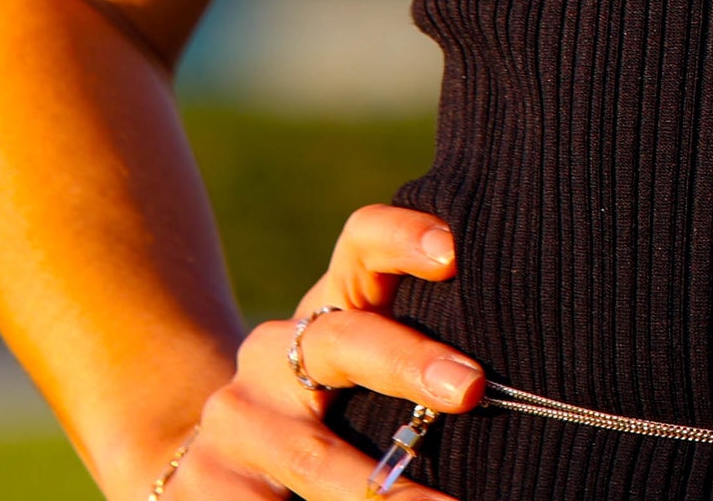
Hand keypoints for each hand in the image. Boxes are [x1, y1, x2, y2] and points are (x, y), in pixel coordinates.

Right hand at [153, 204, 483, 498]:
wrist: (206, 468)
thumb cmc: (323, 417)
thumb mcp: (361, 376)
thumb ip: (421, 356)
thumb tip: (511, 374)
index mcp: (326, 311)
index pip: (361, 246)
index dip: (401, 237)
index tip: (454, 250)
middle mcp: (275, 353)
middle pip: (342, 341)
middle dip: (408, 363)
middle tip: (471, 388)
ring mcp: (235, 419)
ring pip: (312, 455)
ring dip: (381, 489)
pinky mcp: (202, 484)